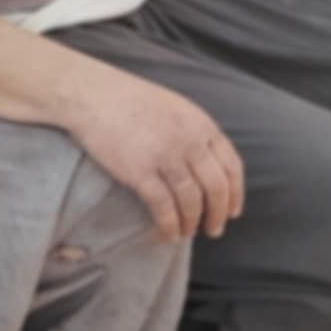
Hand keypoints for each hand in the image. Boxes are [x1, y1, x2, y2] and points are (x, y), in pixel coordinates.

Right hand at [64, 68, 244, 240]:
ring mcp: (166, 157)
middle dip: (218, 214)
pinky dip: (169, 225)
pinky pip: (163, 207)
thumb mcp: (176, 108)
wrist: (94, 95)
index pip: (232, 166)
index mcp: (202, 125)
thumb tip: (206, 161)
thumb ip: (195, 132)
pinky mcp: (140, 172)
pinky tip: (167, 234)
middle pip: (216, 188)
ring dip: (192, 223)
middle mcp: (190, 142)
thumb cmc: (130, 99)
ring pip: (191, 201)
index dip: (236, 194)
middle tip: (213, 230)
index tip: (233, 212)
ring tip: (187, 233)